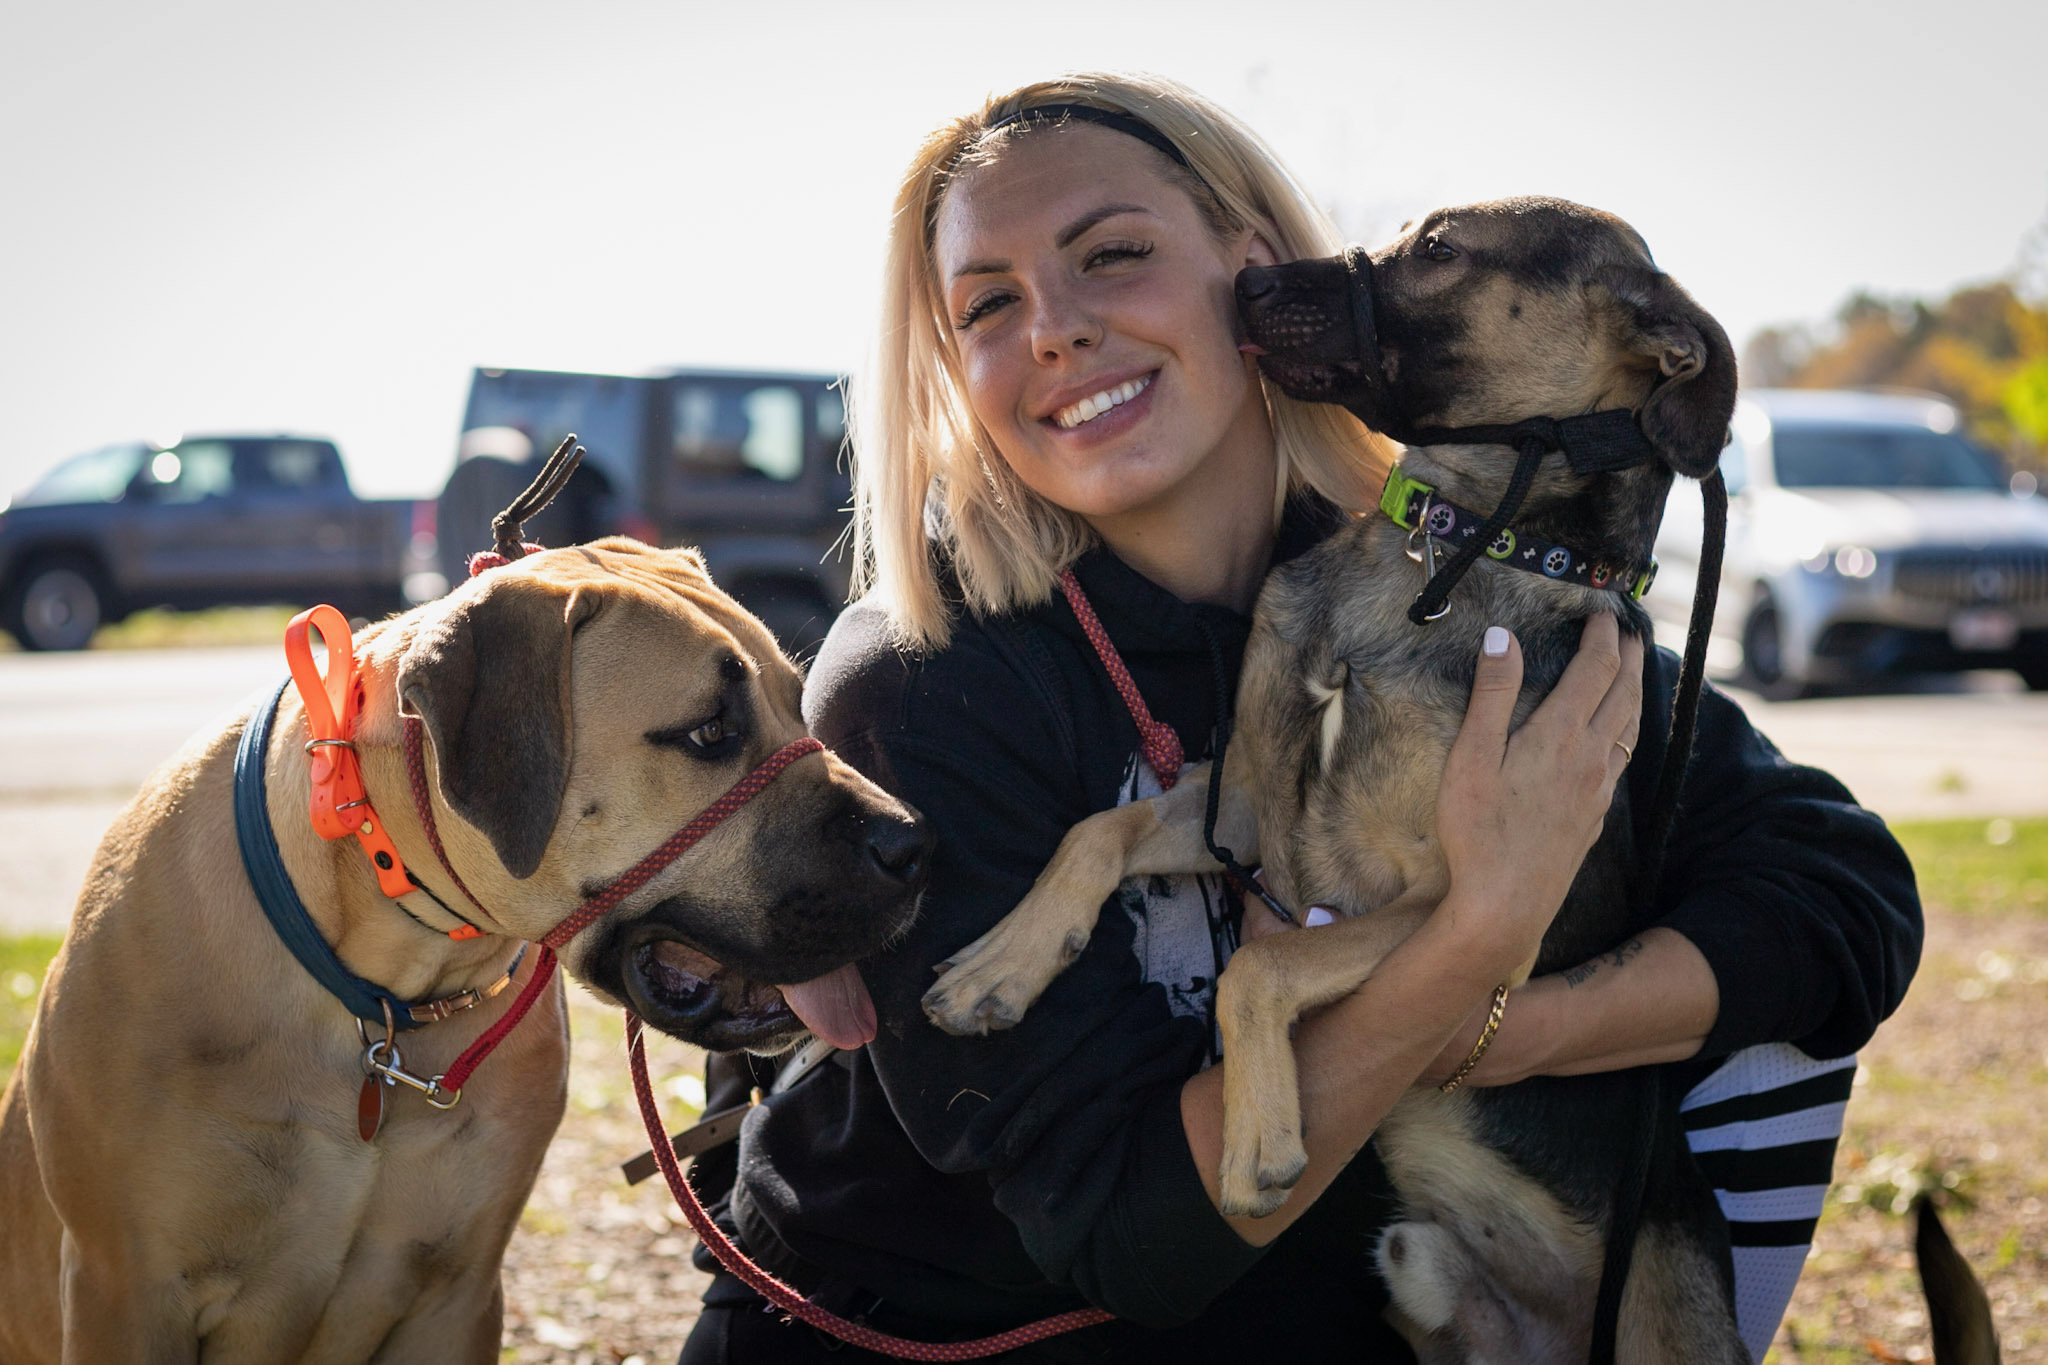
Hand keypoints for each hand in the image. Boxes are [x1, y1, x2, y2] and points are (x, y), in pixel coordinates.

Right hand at [1432, 615, 1643, 981]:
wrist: (1506, 906)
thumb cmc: (1478, 833)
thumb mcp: (1470, 758)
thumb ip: (1492, 694)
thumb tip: (1502, 637)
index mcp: (1562, 735)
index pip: (1595, 669)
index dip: (1602, 635)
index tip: (1602, 612)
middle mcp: (1592, 758)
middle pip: (1624, 693)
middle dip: (1629, 655)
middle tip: (1630, 628)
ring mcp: (1598, 790)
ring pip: (1631, 727)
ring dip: (1636, 691)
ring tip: (1634, 670)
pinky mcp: (1595, 817)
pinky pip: (1623, 759)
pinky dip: (1628, 730)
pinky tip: (1617, 738)